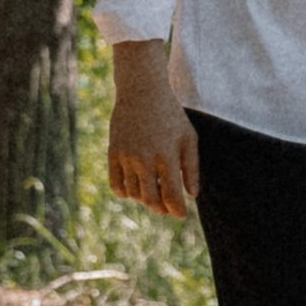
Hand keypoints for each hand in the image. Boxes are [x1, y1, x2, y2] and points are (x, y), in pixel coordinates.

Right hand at [107, 40, 198, 219]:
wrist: (142, 91)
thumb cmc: (170, 115)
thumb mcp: (189, 138)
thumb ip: (191, 168)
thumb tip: (192, 195)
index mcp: (167, 156)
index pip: (172, 196)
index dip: (177, 210)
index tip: (181, 214)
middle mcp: (145, 159)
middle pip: (151, 200)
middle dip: (161, 208)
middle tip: (166, 207)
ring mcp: (126, 157)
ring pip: (133, 194)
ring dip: (144, 199)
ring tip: (153, 192)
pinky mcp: (113, 153)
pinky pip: (116, 185)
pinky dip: (125, 193)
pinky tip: (135, 187)